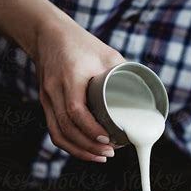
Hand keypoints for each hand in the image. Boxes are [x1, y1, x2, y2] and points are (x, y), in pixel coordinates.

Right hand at [34, 19, 124, 161]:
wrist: (48, 34)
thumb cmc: (81, 43)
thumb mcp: (106, 53)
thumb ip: (122, 71)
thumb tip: (145, 92)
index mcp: (70, 77)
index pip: (75, 110)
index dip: (91, 129)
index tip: (109, 139)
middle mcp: (54, 90)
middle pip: (67, 127)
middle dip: (89, 146)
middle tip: (110, 152)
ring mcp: (47, 98)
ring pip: (58, 133)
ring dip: (79, 150)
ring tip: (100, 156)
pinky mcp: (45, 102)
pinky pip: (53, 129)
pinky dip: (68, 143)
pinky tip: (82, 150)